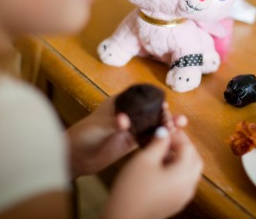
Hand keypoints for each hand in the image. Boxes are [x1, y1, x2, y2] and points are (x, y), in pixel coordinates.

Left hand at [67, 96, 186, 176]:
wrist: (75, 157)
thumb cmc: (83, 135)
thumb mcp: (98, 127)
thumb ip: (112, 123)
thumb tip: (124, 119)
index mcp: (120, 103)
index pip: (141, 98)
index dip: (155, 101)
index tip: (165, 107)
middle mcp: (128, 114)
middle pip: (151, 112)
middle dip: (164, 115)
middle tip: (174, 122)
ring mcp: (131, 129)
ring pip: (153, 126)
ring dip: (166, 127)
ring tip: (180, 129)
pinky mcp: (131, 143)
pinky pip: (149, 140)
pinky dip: (160, 139)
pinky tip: (172, 141)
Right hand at [102, 127, 202, 218]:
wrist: (123, 217)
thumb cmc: (132, 188)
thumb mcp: (144, 160)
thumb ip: (158, 143)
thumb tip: (165, 132)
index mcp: (184, 174)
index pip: (188, 148)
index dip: (178, 135)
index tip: (166, 129)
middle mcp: (188, 187)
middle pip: (194, 160)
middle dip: (184, 146)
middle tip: (169, 138)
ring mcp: (182, 197)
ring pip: (190, 172)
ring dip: (181, 159)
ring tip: (163, 152)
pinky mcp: (174, 204)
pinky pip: (183, 183)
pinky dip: (177, 171)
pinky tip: (161, 168)